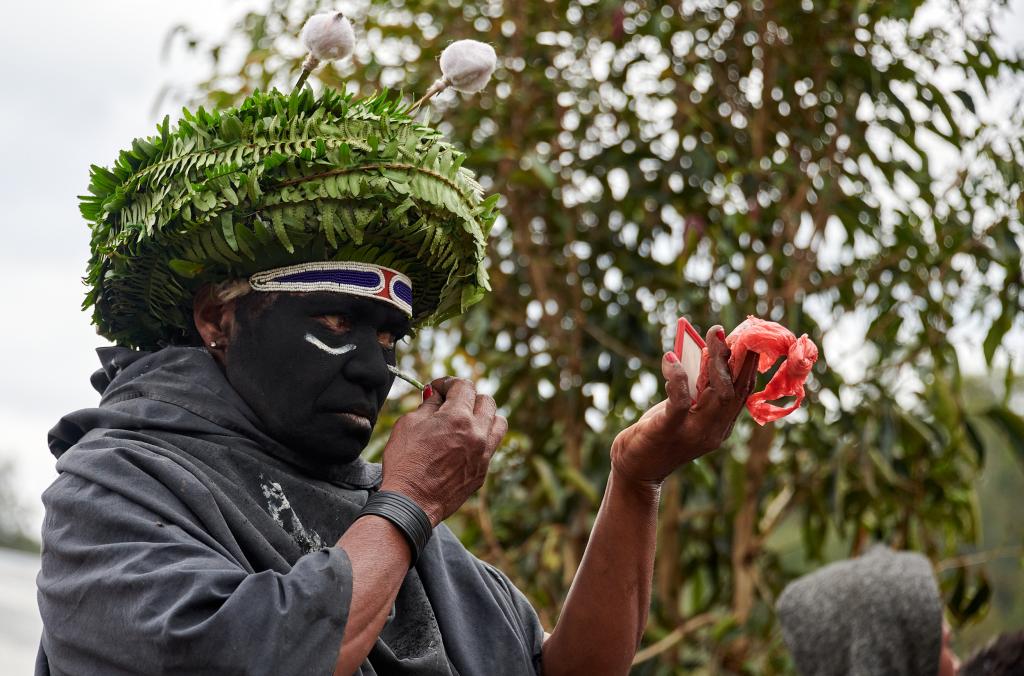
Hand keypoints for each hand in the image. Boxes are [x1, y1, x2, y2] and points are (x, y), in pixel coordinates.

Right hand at [379, 377, 506, 525]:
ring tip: (466, 420)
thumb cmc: (405, 462)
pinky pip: (491, 446)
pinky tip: (464, 443)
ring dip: (484, 415)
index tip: (437, 389)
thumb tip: (435, 395)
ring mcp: (483, 454)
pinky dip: (482, 438)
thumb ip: (427, 405)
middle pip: (486, 401)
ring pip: (498, 422)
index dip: (448, 383)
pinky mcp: (483, 471)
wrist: (411, 502)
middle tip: (450, 403)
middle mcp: (477, 433)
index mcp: (458, 418)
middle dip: (468, 397)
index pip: (464, 386)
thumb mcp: (409, 424)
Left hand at [610, 325, 757, 485]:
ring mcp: (694, 433)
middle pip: (735, 388)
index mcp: (721, 425)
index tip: (748, 335)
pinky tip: (669, 358)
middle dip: (736, 355)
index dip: (749, 362)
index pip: (744, 390)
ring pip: (716, 392)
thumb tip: (705, 350)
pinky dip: (677, 377)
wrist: (635, 471)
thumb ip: (696, 388)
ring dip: (716, 360)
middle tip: (726, 329)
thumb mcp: (682, 410)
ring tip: (712, 334)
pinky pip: (680, 401)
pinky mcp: (669, 431)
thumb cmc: (657, 434)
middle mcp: (714, 430)